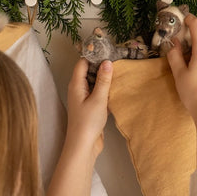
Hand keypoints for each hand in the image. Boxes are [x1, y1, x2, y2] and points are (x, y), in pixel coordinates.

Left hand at [45, 58, 112, 195]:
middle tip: (118, 58)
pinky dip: (105, 88)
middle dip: (101, 65)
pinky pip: (97, 92)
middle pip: (88, 71)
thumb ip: (103, 80)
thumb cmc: (88, 122)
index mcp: (76, 84)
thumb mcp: (98, 99)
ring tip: (120, 70)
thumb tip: (107, 61)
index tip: (108, 49)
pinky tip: (117, 87)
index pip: (83, 62)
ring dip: (104, 77)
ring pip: (93, 82)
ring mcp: (83, 98)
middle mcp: (78, 89)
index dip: (94, 55)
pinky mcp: (90, 107)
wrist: (83, 146)